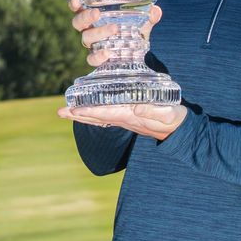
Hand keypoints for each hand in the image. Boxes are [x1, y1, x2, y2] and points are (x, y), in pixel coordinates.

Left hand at [57, 103, 187, 141]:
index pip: (104, 114)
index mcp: (130, 117)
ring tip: (67, 112)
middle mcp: (124, 119)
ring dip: (83, 115)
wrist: (181, 132)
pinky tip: (89, 112)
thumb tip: (136, 108)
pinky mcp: (130, 117)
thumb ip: (153, 111)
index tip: (72, 110)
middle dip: (78, 115)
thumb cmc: (175, 120)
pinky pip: (106, 116)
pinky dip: (94, 114)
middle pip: (96, 117)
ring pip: (99, 117)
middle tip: (59, 112)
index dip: (88, 112)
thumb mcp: (168, 113)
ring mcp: (126, 119)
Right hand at [68, 0, 162, 66]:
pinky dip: (98, 56)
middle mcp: (90, 30)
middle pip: (78, 23)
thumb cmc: (133, 32)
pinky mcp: (97, 59)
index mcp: (95, 18)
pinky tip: (108, 53)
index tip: (76, 0)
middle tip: (97, 13)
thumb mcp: (141, 23)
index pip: (79, 9)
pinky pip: (92, 59)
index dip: (74, 5)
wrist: (138, 54)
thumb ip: (148, 17)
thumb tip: (155, 10)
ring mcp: (93, 45)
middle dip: (85, 17)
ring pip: (86, 38)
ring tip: (115, 29)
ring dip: (99, 32)